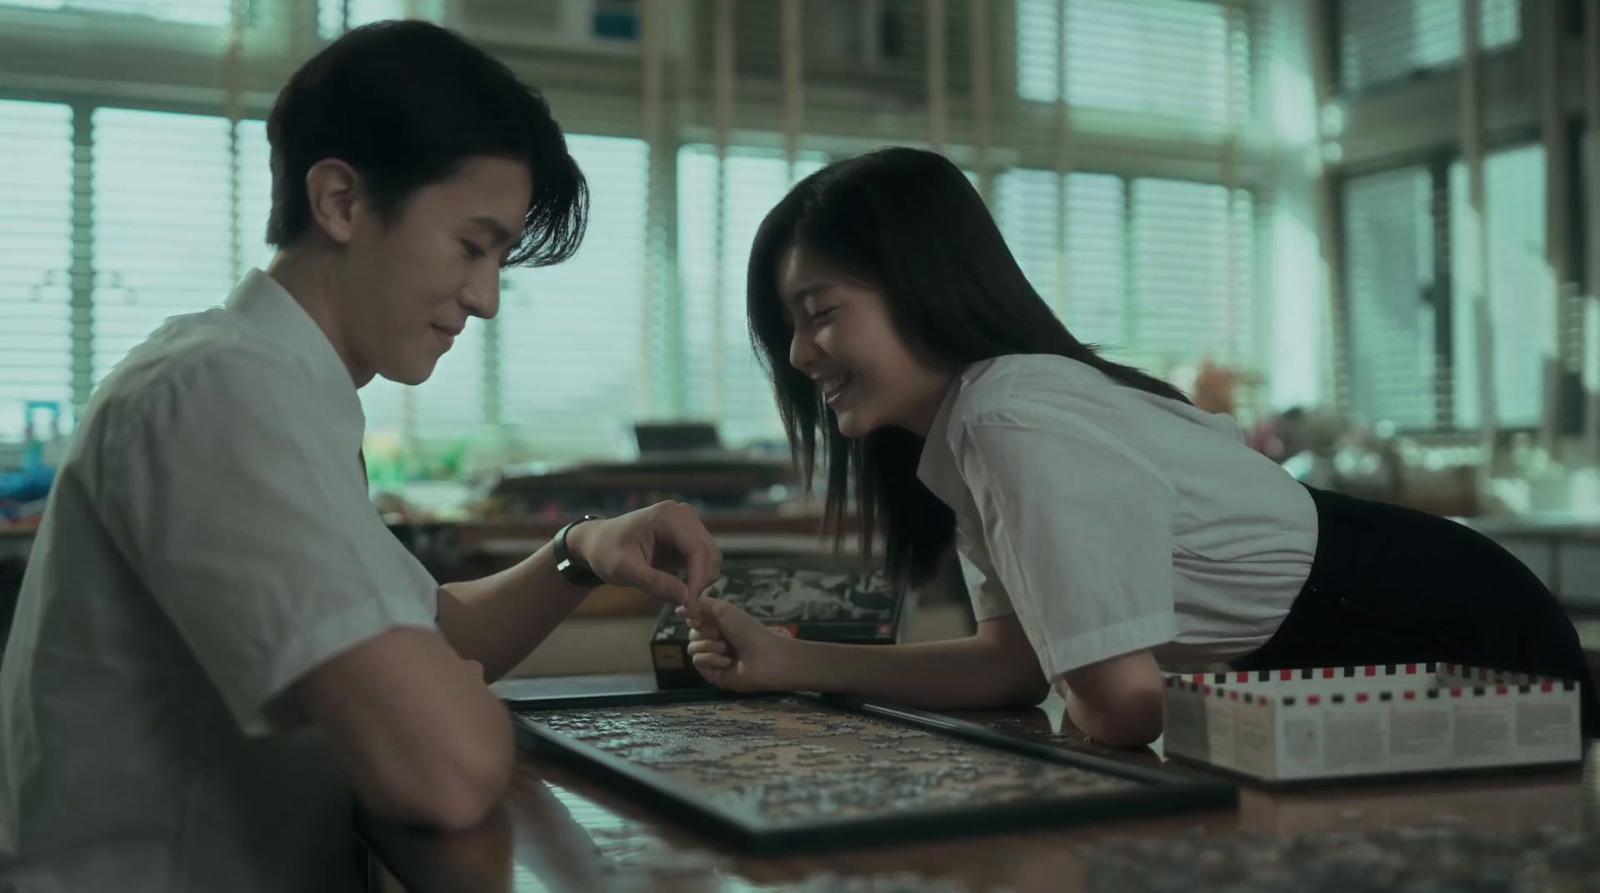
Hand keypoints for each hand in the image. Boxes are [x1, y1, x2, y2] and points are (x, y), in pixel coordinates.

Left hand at [564, 502, 719, 617]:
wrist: (597, 543)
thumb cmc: (605, 552)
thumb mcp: (624, 570)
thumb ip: (655, 583)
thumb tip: (686, 598)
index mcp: (669, 517)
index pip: (698, 550)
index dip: (698, 580)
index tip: (689, 607)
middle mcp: (684, 516)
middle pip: (710, 554)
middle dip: (700, 583)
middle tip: (683, 608)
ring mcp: (688, 525)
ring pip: (711, 559)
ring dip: (700, 582)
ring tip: (678, 600)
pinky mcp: (687, 537)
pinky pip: (703, 561)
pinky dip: (696, 578)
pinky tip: (678, 590)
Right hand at [683, 597, 798, 691]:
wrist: (764, 656)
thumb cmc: (748, 630)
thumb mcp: (723, 609)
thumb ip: (700, 605)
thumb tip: (677, 609)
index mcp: (719, 626)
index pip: (694, 620)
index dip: (699, 618)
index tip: (708, 618)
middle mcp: (715, 642)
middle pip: (691, 634)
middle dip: (706, 632)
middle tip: (723, 635)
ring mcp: (713, 659)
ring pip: (692, 648)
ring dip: (710, 645)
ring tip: (728, 649)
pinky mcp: (712, 675)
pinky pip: (698, 662)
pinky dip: (712, 659)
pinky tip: (728, 662)